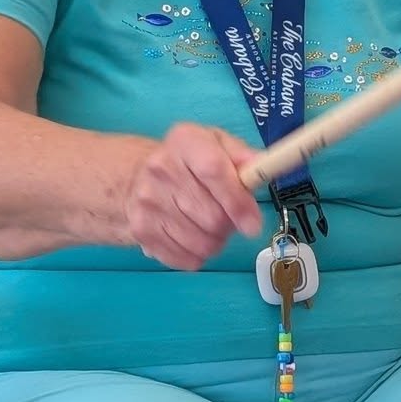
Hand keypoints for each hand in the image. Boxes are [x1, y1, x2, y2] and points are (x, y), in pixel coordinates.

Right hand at [124, 123, 265, 270]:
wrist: (139, 179)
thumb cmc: (189, 163)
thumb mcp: (218, 146)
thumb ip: (243, 155)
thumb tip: (261, 169)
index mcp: (184, 142)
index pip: (213, 171)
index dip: (238, 201)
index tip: (253, 224)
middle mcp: (160, 169)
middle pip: (211, 216)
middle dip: (230, 225)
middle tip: (229, 218)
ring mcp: (147, 202)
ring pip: (201, 243)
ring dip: (216, 242)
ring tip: (210, 227)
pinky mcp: (142, 231)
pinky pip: (186, 259)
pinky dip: (197, 255)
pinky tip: (192, 237)